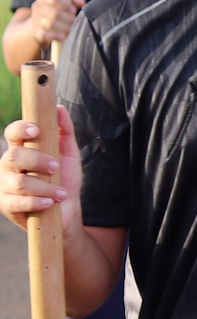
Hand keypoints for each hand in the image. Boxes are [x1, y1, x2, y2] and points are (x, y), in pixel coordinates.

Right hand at [0, 109, 79, 229]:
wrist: (67, 210)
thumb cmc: (65, 178)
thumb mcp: (69, 154)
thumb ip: (65, 131)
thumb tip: (60, 108)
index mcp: (22, 149)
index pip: (12, 133)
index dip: (21, 129)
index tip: (36, 131)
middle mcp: (8, 165)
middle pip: (13, 156)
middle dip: (37, 161)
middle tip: (55, 168)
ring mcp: (4, 185)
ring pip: (18, 181)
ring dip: (44, 187)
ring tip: (60, 193)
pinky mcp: (6, 204)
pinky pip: (16, 201)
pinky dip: (36, 202)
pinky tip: (49, 203)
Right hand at [28, 0, 80, 45]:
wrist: (42, 25)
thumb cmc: (59, 11)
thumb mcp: (66, 2)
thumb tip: (81, 2)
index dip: (66, 4)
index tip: (73, 10)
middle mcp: (37, 7)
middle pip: (55, 13)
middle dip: (68, 19)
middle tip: (74, 21)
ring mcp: (35, 20)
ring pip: (50, 24)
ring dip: (64, 27)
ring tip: (70, 28)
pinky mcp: (35, 32)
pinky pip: (44, 34)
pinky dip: (55, 35)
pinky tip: (63, 36)